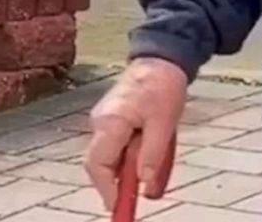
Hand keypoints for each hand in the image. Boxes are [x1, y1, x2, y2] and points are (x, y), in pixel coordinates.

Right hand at [85, 57, 186, 209]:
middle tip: (143, 188)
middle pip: (102, 163)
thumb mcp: (164, 122)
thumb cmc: (163, 84)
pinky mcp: (114, 116)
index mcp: (109, 122)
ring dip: (131, 163)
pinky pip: (119, 142)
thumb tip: (144, 184)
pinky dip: (133, 151)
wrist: (163, 55)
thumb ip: (152, 155)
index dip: (107, 189)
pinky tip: (153, 144)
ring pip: (112, 153)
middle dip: (121, 179)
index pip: (98, 165)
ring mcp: (105, 118)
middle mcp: (100, 121)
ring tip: (158, 157)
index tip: (121, 205)